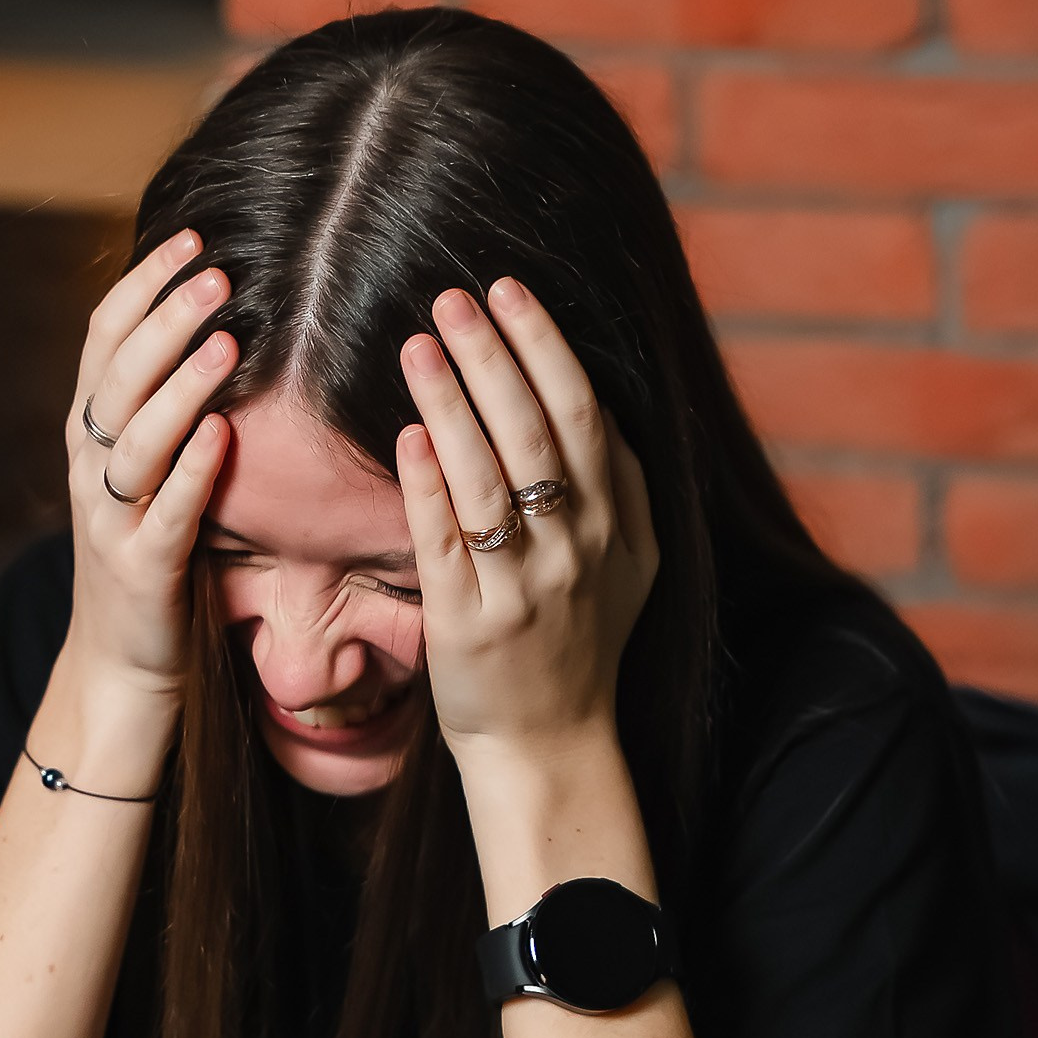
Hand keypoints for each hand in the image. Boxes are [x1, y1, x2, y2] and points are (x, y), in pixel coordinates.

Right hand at [63, 229, 237, 711]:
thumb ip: (163, 405)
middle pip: (118, 376)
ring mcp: (111, 519)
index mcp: (89, 432)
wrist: (122, 662)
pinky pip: (167, 512)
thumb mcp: (145, 470)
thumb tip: (212, 322)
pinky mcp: (142, 570)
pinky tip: (223, 434)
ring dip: (180, 385)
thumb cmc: (151, 553)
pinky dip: (192, 470)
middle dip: (166, 320)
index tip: (191, 237)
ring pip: (135, 438)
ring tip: (226, 339)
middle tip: (217, 273)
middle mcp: (88, 466)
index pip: (105, 338)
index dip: (144, 285)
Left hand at [393, 279, 657, 770]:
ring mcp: (524, 589)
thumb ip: (620, 485)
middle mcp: (576, 550)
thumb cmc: (579, 644)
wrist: (550, 746)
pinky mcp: (470, 626)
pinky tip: (407, 436)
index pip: (582, 413)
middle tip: (452, 298)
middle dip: (494, 356)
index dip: (544, 345)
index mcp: (616, 524)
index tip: (506, 290)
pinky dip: (428, 487)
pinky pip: (448, 544)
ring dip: (452, 403)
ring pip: (489, 480)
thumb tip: (596, 400)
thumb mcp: (630, 564)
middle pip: (537, 433)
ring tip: (418, 345)